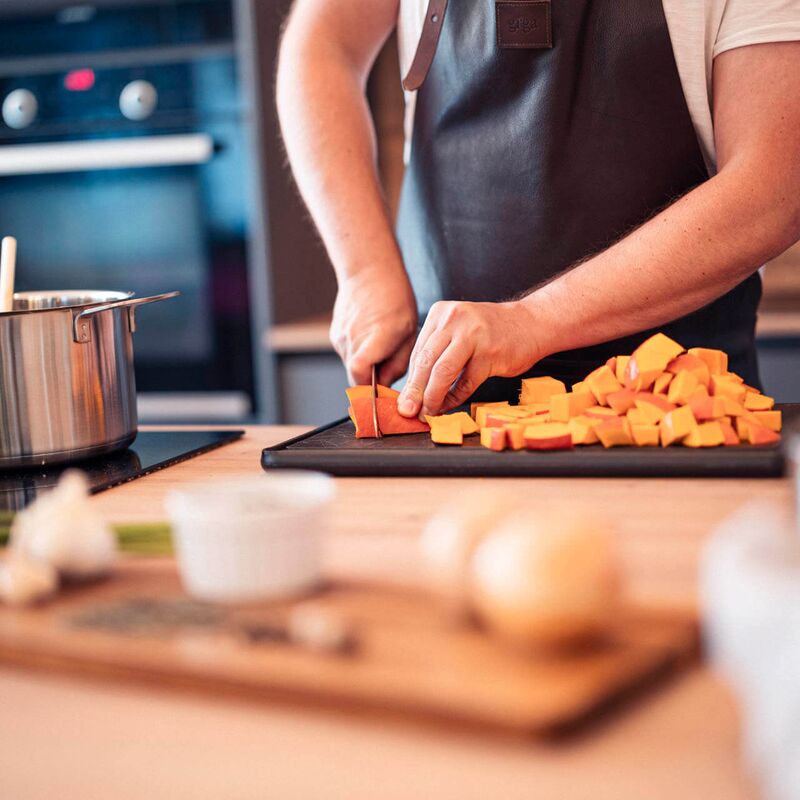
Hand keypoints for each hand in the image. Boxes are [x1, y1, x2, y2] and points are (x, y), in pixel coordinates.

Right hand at [330, 270, 417, 385]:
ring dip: (366, 365)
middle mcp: (353, 339)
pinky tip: (370, 337)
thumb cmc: (394, 297)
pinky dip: (359, 353)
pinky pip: (348, 354)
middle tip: (389, 367)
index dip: (370, 390)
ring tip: (381, 346)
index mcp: (376, 338)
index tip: (382, 393)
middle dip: (372, 380)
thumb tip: (386, 385)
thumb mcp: (409, 331)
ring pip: (352, 366)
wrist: (369, 271)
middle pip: (357, 376)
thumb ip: (398, 363)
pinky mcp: (335, 335)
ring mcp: (340, 337)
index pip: (360, 375)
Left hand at [397, 300, 541, 417]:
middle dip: (415, 391)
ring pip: (442, 373)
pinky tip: (449, 405)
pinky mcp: (490, 354)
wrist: (531, 323)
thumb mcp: (459, 331)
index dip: (410, 380)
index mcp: (442, 313)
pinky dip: (455, 398)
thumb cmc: (491, 332)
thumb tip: (414, 389)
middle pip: (426, 362)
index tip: (405, 399)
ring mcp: (473, 336)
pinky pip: (466, 383)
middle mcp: (454, 320)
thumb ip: (438, 353)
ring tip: (428, 412)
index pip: (418, 352)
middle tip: (408, 410)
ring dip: (432, 397)